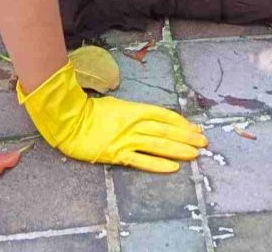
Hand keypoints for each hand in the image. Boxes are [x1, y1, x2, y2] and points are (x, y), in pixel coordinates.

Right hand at [19, 62, 205, 172]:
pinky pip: (142, 161)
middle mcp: (134, 124)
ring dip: (179, 149)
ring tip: (195, 153)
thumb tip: (146, 116)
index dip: (181, 122)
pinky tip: (173, 167)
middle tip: (203, 141)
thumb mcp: (114, 105)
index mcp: (133, 109)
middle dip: (186, 136)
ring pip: (159, 145)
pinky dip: (158, 164)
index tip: (194, 127)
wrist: (68, 122)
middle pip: (166, 130)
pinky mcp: (118, 154)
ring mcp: (126, 140)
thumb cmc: (88, 111)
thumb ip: (132, 111)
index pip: (163, 115)